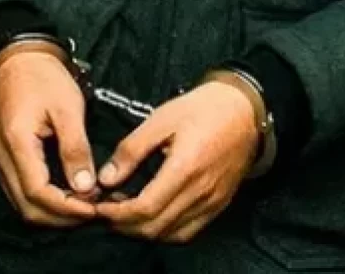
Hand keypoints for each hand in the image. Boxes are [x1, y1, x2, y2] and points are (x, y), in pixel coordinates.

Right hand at [0, 46, 98, 226]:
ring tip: (86, 205)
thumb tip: (86, 186)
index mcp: (16, 144)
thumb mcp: (67, 107)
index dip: (67, 208)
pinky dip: (46, 200)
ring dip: (55, 211)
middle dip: (62, 217)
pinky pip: (22, 191)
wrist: (16, 59)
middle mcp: (2, 159)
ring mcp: (0, 161)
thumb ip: (75, 148)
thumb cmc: (42, 77)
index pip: (38, 193)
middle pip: (28, 208)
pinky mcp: (6, 159)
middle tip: (94, 211)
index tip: (94, 209)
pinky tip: (70, 194)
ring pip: (24, 204)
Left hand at [95, 82, 258, 242]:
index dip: (117, 213)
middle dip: (124, 225)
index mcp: (185, 168)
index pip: (145, 208)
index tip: (99, 206)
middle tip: (107, 210)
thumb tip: (106, 178)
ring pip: (170, 233)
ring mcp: (212, 202)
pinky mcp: (219, 205)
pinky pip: (188, 231)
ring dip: (142, 230)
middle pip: (155, 227)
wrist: (245, 111)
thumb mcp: (161, 119)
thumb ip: (131, 150)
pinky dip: (165, 230)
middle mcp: (201, 191)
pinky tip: (152, 215)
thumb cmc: (203, 109)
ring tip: (125, 212)